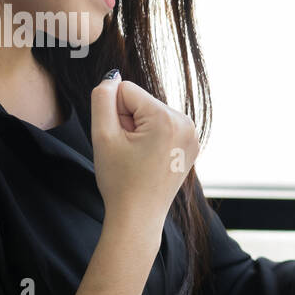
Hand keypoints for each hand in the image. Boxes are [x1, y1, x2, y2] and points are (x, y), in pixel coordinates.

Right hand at [90, 72, 199, 228]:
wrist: (138, 216)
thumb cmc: (119, 180)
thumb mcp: (102, 135)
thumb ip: (102, 98)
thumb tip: (112, 78)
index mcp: (167, 118)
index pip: (127, 90)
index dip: (114, 114)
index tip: (119, 141)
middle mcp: (186, 122)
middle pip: (141, 102)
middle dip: (128, 122)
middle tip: (128, 153)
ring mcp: (192, 135)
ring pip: (151, 114)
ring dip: (138, 130)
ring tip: (138, 158)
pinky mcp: (192, 145)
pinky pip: (163, 127)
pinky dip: (151, 138)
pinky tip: (149, 160)